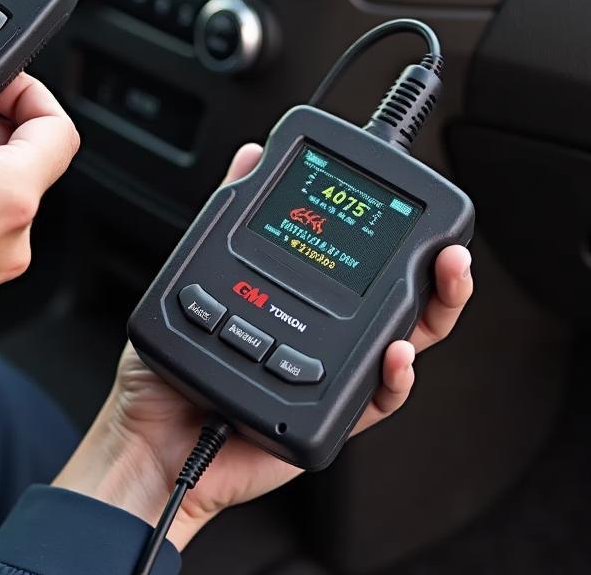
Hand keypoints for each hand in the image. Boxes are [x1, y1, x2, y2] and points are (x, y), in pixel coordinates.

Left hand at [54, 143, 473, 549]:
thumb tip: (251, 156)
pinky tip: (394, 355)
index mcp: (299, 298)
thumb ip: (228, 214)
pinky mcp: (324, 421)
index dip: (395, 237)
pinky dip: (392, 380)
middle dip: (436, 275)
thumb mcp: (197, 274)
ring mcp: (326, 378)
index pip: (360, 262)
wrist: (148, 441)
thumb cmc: (165, 369)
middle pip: (398, 303)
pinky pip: (371, 402)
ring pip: (402, 348)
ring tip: (440, 282)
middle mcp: (322, 336)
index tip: (412, 206)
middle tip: (449, 249)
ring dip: (431, 314)